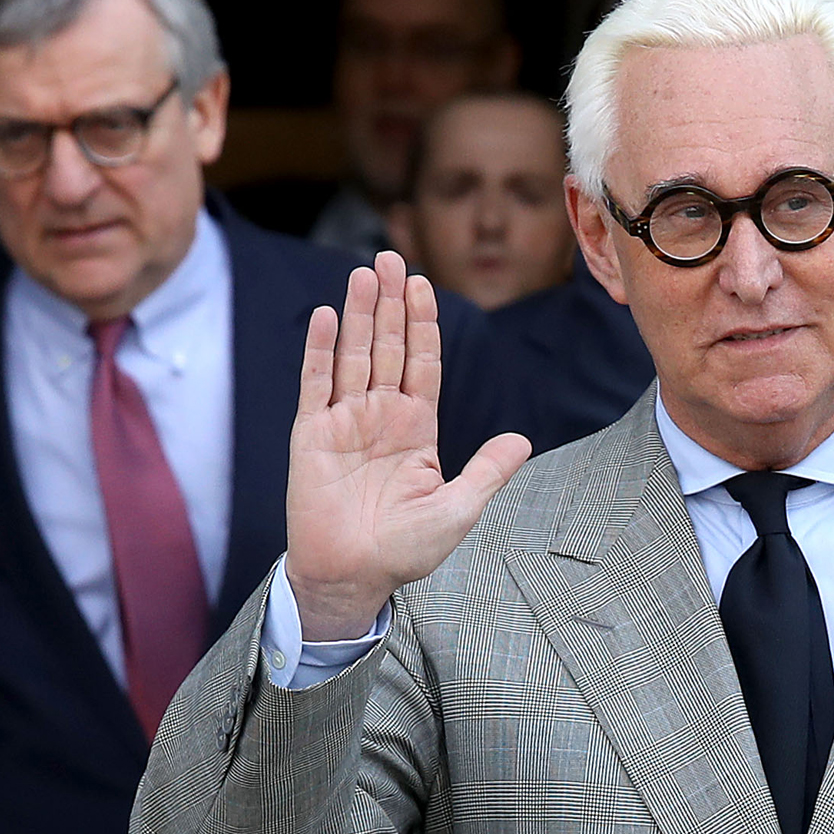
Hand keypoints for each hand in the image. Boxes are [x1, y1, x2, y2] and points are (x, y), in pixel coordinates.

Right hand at [285, 251, 530, 639]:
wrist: (353, 576)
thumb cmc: (404, 549)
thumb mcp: (459, 509)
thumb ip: (487, 471)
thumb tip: (522, 440)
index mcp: (416, 428)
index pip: (422, 363)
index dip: (423, 323)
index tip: (424, 284)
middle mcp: (379, 416)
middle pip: (388, 347)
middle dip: (391, 303)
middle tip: (391, 258)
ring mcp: (343, 422)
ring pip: (354, 355)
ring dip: (359, 314)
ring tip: (364, 272)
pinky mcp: (310, 435)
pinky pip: (316, 384)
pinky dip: (320, 350)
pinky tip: (326, 316)